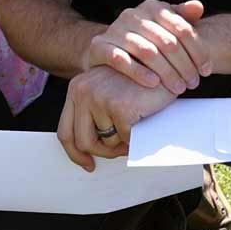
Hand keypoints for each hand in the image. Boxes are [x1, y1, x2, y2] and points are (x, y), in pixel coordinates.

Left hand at [57, 67, 178, 170]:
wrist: (164, 65)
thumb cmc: (138, 82)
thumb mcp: (108, 93)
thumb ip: (93, 114)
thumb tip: (87, 149)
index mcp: (77, 88)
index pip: (66, 131)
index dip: (75, 154)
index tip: (88, 164)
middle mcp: (83, 91)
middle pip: (83, 142)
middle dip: (104, 153)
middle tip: (121, 150)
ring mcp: (100, 98)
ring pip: (107, 143)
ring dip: (124, 142)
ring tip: (137, 125)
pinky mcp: (120, 106)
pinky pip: (125, 139)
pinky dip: (137, 137)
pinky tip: (144, 121)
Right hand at [84, 0, 210, 94]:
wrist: (106, 48)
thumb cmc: (145, 39)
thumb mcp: (165, 27)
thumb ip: (182, 18)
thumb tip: (198, 7)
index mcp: (152, 7)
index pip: (182, 29)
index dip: (198, 51)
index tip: (206, 71)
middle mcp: (132, 14)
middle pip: (168, 42)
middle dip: (184, 66)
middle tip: (193, 84)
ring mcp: (115, 29)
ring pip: (148, 52)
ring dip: (167, 73)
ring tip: (178, 89)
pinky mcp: (99, 46)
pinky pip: (121, 59)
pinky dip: (139, 73)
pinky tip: (153, 84)